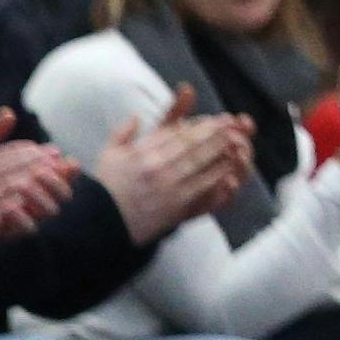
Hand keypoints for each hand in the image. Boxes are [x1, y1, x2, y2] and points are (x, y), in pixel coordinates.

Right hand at [0, 113, 75, 277]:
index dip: (17, 149)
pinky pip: (8, 210)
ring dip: (34, 177)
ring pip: (9, 184)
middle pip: (3, 165)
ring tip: (53, 173)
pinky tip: (40, 198)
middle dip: (32, 159)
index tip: (36, 147)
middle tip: (53, 155)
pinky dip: (25, 202)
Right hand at [93, 90, 255, 242]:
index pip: (177, 133)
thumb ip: (122, 134)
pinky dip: (218, 175)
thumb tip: (137, 117)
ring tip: (236, 141)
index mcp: (142, 152)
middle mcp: (156, 165)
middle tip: (231, 126)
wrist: (103, 223)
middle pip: (192, 144)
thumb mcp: (108, 155)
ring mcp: (168, 185)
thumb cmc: (107, 189)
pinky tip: (229, 169)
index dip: (199, 125)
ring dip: (220, 151)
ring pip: (201, 162)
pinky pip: (203, 186)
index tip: (213, 120)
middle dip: (214, 133)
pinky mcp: (177, 204)